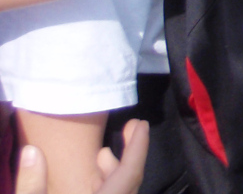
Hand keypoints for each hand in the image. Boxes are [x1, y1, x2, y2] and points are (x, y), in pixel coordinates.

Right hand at [14, 119, 147, 193]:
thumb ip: (31, 187)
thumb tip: (30, 151)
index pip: (130, 173)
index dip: (138, 148)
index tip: (142, 124)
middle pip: (129, 182)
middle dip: (129, 155)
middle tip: (128, 129)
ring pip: (121, 191)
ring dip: (114, 172)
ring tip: (100, 154)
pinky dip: (108, 186)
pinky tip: (92, 181)